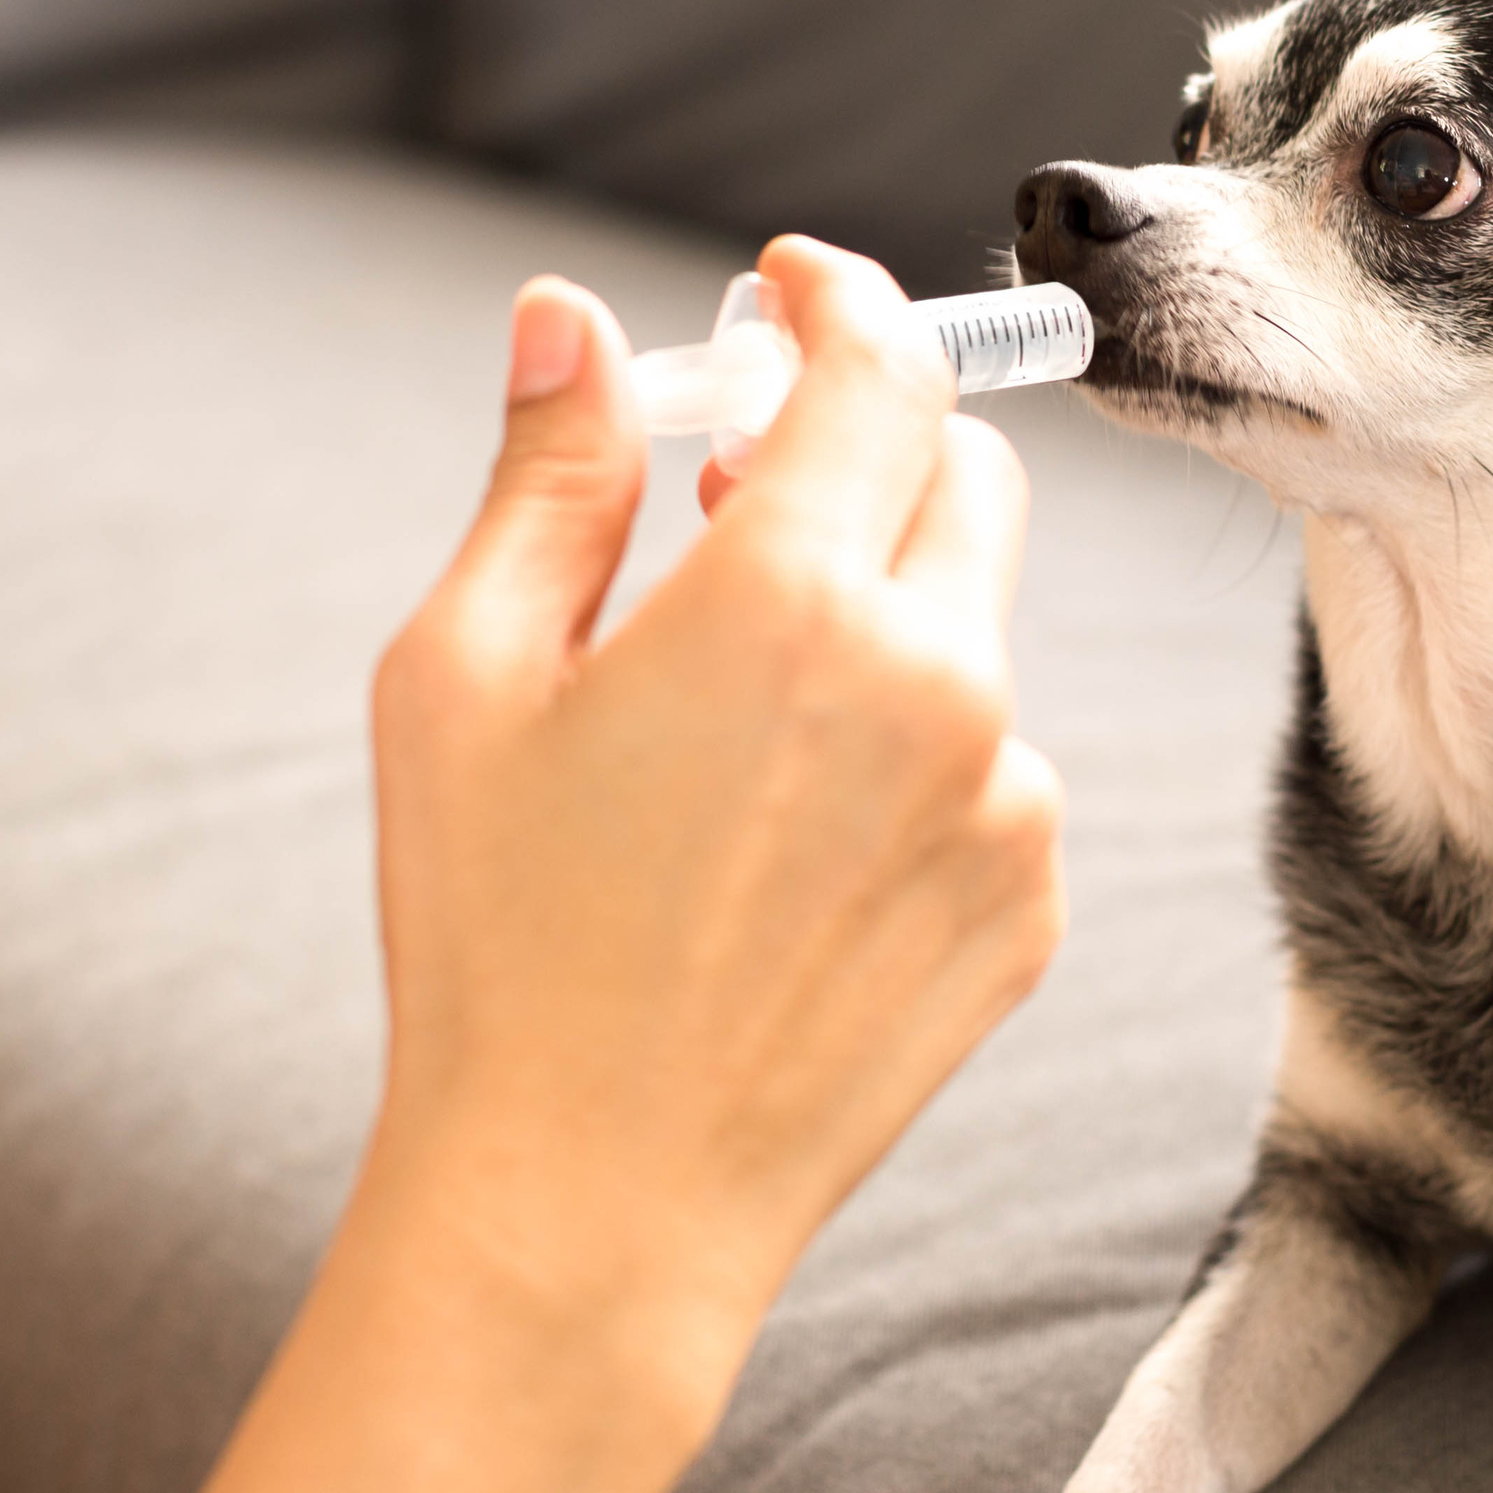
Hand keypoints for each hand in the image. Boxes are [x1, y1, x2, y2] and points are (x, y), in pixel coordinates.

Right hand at [368, 235, 1064, 1362]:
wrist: (591, 1208)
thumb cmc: (497, 939)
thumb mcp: (463, 678)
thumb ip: (552, 473)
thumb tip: (570, 317)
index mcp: (791, 598)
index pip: (883, 365)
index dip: (841, 293)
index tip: (792, 284)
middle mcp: (939, 680)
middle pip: (962, 474)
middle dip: (869, 446)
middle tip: (743, 494)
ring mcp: (1006, 798)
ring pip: (975, 626)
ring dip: (882, 618)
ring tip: (732, 735)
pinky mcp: (1030, 899)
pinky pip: (995, 763)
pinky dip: (916, 753)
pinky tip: (786, 851)